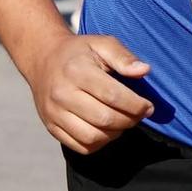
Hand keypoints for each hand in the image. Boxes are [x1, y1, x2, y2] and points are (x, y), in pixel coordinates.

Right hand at [27, 33, 152, 152]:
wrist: (43, 59)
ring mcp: (54, 113)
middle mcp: (62, 94)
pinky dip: (100, 143)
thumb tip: (144, 71)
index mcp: (76, 70)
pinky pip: (81, 147)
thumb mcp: (102, 43)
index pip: (112, 95)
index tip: (148, 107)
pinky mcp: (51, 127)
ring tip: (123, 122)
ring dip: (115, 134)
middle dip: (129, 120)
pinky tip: (107, 130)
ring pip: (92, 137)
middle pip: (104, 119)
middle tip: (138, 115)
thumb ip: (124, 57)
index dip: (136, 105)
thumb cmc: (79, 52)